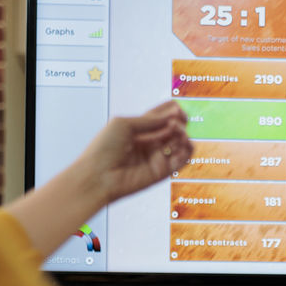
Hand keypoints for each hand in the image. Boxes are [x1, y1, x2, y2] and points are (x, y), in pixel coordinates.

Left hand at [76, 101, 191, 203]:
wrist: (97, 176)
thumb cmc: (104, 148)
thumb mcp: (124, 124)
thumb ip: (150, 120)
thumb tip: (173, 117)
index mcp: (139, 130)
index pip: (162, 116)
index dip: (172, 111)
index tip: (176, 108)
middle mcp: (150, 143)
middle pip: (174, 128)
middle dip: (179, 121)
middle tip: (176, 120)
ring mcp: (157, 157)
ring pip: (181, 143)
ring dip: (183, 134)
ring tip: (176, 130)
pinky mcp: (163, 172)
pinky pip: (183, 159)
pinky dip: (188, 149)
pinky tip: (183, 141)